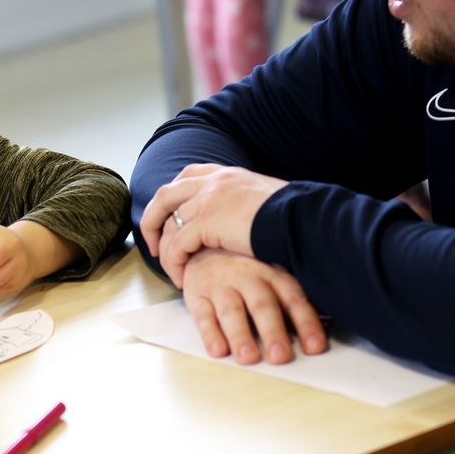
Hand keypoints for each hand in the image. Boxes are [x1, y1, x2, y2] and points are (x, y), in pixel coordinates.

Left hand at [139, 164, 286, 280]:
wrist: (302, 221)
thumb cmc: (294, 217)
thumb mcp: (265, 200)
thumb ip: (245, 204)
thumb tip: (245, 219)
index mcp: (227, 175)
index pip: (188, 176)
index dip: (173, 196)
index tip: (169, 215)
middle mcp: (212, 182)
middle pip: (165, 196)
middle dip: (152, 220)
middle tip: (153, 245)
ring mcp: (207, 200)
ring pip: (168, 225)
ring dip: (164, 250)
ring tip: (171, 270)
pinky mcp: (206, 222)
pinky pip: (177, 245)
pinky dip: (174, 263)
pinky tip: (181, 278)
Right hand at [178, 250, 327, 364]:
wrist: (201, 246)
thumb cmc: (245, 270)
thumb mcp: (271, 274)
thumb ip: (290, 301)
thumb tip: (317, 335)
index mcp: (273, 274)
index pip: (293, 299)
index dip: (306, 322)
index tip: (315, 347)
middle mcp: (248, 278)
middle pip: (262, 305)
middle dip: (272, 332)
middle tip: (280, 356)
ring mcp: (221, 285)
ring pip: (231, 311)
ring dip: (241, 335)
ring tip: (248, 358)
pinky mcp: (197, 294)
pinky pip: (203, 315)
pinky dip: (210, 334)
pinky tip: (218, 350)